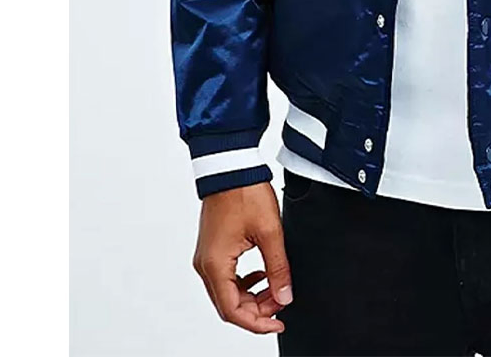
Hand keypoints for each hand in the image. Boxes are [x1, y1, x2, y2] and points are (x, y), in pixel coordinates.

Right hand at [193, 181, 291, 333]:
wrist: (232, 167)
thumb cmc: (245, 193)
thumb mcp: (270, 232)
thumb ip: (278, 268)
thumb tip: (284, 296)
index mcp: (215, 265)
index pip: (233, 311)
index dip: (257, 322)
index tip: (279, 322)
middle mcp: (205, 265)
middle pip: (228, 305)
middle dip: (257, 309)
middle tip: (282, 302)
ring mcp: (207, 257)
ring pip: (228, 292)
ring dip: (252, 296)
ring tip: (276, 288)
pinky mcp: (213, 248)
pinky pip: (227, 277)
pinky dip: (245, 282)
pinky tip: (263, 273)